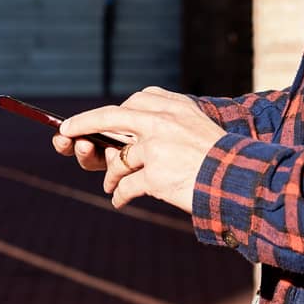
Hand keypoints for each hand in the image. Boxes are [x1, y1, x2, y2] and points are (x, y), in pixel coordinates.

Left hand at [57, 87, 225, 211]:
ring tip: (112, 185)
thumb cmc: (218, 158)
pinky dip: (120, 195)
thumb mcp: (196, 127)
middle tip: (65, 134)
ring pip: (119, 160)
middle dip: (83, 125)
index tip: (91, 120)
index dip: (107, 113)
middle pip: (111, 118)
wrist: (239, 180)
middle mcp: (162, 120)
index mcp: (173, 106)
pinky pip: (126, 186)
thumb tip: (125, 142)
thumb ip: (166, 125)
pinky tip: (119, 200)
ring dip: (112, 174)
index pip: (133, 102)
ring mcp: (156, 146)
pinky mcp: (155, 173)